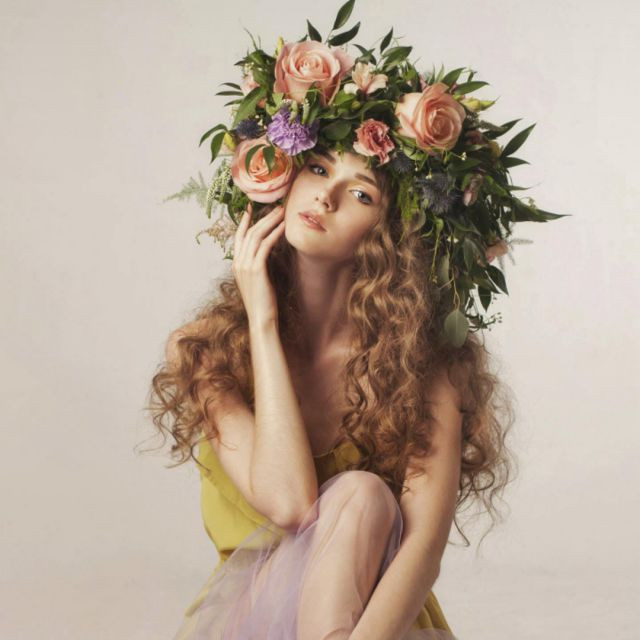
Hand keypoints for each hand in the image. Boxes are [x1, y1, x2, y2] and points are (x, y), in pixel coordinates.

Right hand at [232, 202, 285, 327]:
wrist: (260, 319)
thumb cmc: (263, 302)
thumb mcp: (257, 281)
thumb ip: (257, 266)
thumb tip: (266, 254)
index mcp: (236, 264)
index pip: (239, 237)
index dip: (244, 221)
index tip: (250, 208)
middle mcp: (238, 262)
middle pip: (249, 232)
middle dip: (263, 217)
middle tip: (276, 206)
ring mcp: (245, 265)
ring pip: (257, 236)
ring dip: (270, 221)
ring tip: (282, 212)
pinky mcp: (255, 269)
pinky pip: (265, 246)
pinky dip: (275, 234)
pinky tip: (283, 227)